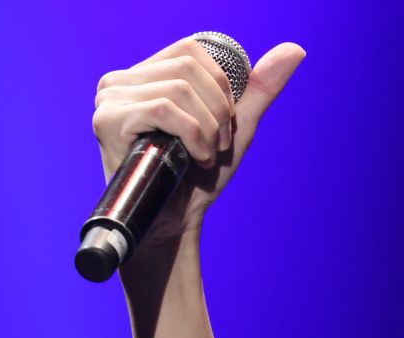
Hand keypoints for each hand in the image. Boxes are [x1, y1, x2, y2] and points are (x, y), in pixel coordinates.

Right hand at [90, 36, 306, 255]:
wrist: (176, 222)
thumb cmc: (199, 176)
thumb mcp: (235, 126)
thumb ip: (260, 88)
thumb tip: (295, 49)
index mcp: (144, 76)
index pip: (190, 51)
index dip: (219, 86)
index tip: (223, 124)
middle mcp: (120, 81)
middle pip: (188, 67)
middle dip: (217, 112)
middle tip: (216, 146)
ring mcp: (110, 99)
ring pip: (179, 89)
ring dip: (207, 130)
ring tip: (203, 156)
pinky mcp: (108, 120)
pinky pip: (164, 109)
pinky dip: (193, 137)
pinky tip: (193, 160)